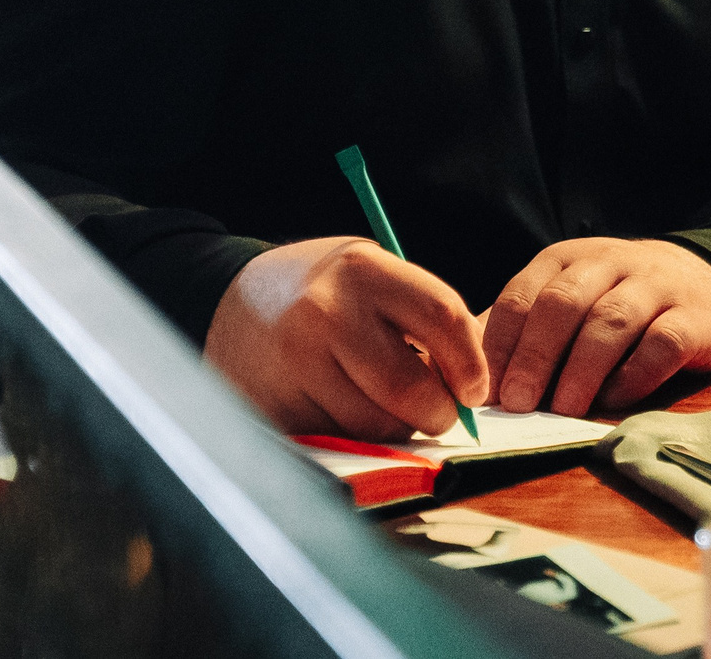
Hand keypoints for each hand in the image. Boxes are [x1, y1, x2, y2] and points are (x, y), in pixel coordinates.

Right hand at [203, 236, 488, 440]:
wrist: (232, 302)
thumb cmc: (323, 292)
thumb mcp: (373, 275)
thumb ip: (426, 318)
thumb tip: (477, 384)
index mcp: (362, 269)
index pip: (443, 319)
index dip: (471, 364)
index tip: (474, 388)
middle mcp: (326, 313)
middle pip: (412, 389)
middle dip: (438, 413)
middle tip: (437, 411)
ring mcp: (295, 363)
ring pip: (377, 427)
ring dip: (395, 429)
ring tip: (381, 403)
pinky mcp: (274, 406)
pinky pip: (340, 442)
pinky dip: (354, 437)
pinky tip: (341, 407)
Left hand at [482, 238, 710, 416]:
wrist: (703, 282)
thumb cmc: (617, 303)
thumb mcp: (568, 301)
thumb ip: (523, 332)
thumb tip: (469, 378)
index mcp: (566, 260)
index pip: (522, 296)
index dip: (500, 345)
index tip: (485, 392)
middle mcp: (608, 263)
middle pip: (563, 303)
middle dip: (535, 355)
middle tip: (517, 403)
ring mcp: (655, 286)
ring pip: (610, 320)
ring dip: (581, 369)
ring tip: (564, 410)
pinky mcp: (695, 317)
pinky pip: (661, 343)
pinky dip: (634, 374)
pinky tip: (615, 399)